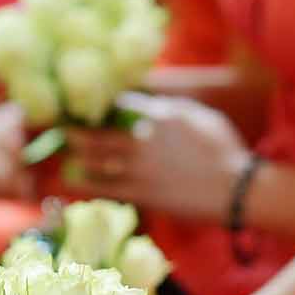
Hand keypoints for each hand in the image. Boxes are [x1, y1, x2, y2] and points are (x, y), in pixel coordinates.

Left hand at [62, 93, 248, 222]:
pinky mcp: (141, 194)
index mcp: (159, 115)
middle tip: (57, 123)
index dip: (97, 102)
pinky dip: (84, 181)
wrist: (237, 189)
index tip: (84, 101)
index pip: (118, 103)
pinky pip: (103, 187)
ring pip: (94, 157)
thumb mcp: (199, 116)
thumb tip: (149, 100)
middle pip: (97, 129)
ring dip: (74, 151)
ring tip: (60, 147)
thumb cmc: (225, 150)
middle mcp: (143, 139)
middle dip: (73, 126)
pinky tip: (71, 178)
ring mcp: (140, 168)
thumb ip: (170, 107)